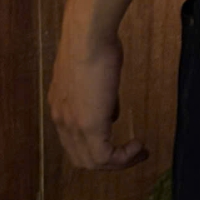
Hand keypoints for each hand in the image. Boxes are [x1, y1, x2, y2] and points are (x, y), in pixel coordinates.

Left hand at [49, 29, 148, 169]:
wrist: (87, 36)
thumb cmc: (93, 45)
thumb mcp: (95, 74)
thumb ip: (100, 96)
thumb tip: (110, 112)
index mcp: (61, 108)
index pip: (74, 141)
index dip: (97, 146)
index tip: (120, 141)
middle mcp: (61, 121)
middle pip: (81, 158)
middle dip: (109, 161)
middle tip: (133, 154)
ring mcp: (72, 125)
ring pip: (92, 162)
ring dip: (118, 162)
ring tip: (138, 152)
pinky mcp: (89, 126)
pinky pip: (105, 157)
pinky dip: (123, 157)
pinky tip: (137, 144)